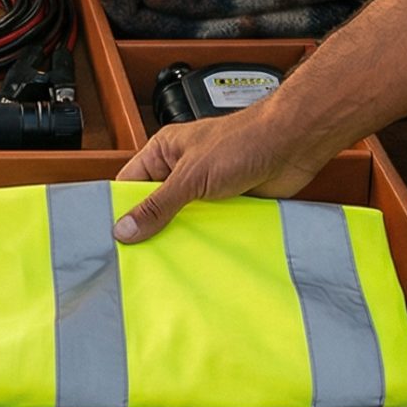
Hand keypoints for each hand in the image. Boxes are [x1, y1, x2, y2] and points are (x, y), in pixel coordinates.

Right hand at [113, 111, 333, 242]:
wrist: (293, 144)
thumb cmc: (244, 141)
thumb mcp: (191, 176)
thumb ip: (158, 205)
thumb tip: (125, 229)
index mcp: (164, 152)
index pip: (130, 185)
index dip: (121, 210)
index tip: (112, 239)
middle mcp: (182, 170)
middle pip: (156, 206)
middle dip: (151, 230)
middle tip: (138, 259)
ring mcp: (206, 189)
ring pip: (183, 220)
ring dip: (181, 238)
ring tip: (166, 265)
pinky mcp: (229, 205)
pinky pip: (209, 228)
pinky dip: (207, 242)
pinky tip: (199, 260)